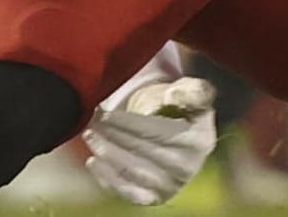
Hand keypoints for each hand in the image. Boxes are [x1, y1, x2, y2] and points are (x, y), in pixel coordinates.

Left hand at [83, 77, 215, 205]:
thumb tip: (173, 96)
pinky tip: (93, 162)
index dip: (128, 123)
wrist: (183, 138)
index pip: (156, 132)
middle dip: (113, 135)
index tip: (107, 113)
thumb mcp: (194, 93)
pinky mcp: (154, 198)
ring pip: (131, 171)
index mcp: (197, 141)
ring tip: (90, 136)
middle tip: (93, 121)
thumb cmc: (184, 110)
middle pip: (141, 150)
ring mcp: (170, 186)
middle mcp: (186, 168)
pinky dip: (108, 178)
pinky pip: (127, 191)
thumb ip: (191, 90)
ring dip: (107, 153)